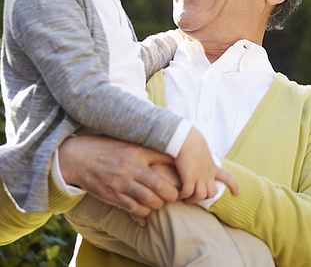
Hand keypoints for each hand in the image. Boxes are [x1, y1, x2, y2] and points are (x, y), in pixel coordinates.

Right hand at [58, 135, 178, 217]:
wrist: (80, 158)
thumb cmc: (109, 149)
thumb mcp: (129, 143)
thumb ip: (149, 148)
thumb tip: (173, 155)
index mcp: (138, 151)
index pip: (165, 159)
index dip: (178, 170)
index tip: (183, 177)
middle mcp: (131, 167)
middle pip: (160, 185)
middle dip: (171, 194)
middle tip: (174, 195)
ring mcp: (122, 183)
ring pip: (149, 200)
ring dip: (158, 204)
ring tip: (159, 201)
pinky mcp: (113, 196)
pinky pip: (134, 209)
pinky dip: (144, 213)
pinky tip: (146, 211)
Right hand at [175, 127, 238, 203]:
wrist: (186, 138)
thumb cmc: (191, 141)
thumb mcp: (202, 150)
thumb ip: (203, 156)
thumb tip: (199, 153)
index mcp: (212, 166)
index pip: (227, 177)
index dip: (233, 185)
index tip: (237, 192)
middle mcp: (208, 173)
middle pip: (212, 192)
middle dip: (206, 197)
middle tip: (197, 197)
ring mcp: (199, 177)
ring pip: (201, 196)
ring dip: (194, 200)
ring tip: (187, 199)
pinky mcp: (189, 178)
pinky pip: (188, 193)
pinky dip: (183, 196)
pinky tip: (179, 194)